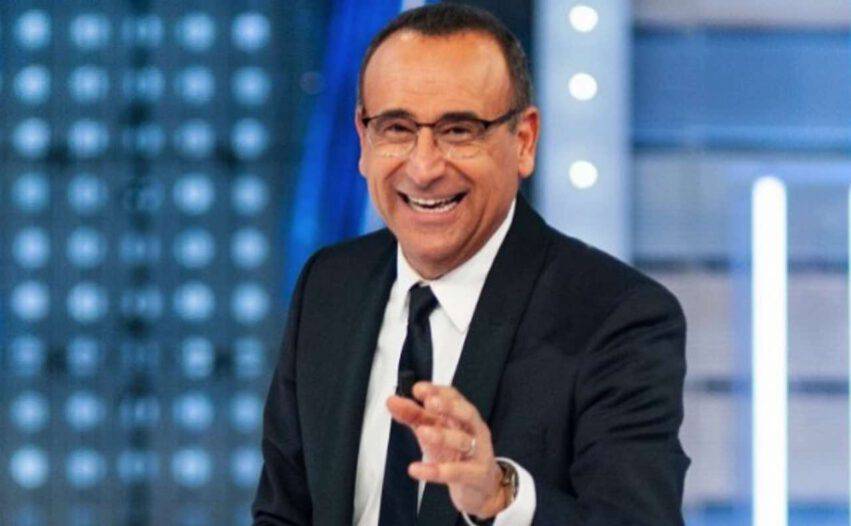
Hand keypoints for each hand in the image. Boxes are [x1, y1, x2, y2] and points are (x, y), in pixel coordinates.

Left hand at [386, 381, 509, 518]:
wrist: (478, 488)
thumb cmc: (456, 454)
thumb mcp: (433, 432)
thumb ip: (413, 416)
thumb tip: (391, 401)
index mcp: (464, 416)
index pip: (454, 397)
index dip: (437, 391)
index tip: (418, 389)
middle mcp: (474, 430)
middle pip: (466, 413)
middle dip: (449, 406)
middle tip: (430, 402)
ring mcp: (478, 452)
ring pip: (463, 441)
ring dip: (442, 435)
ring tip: (422, 432)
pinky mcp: (476, 475)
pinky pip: (456, 472)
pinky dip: (435, 470)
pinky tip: (416, 469)